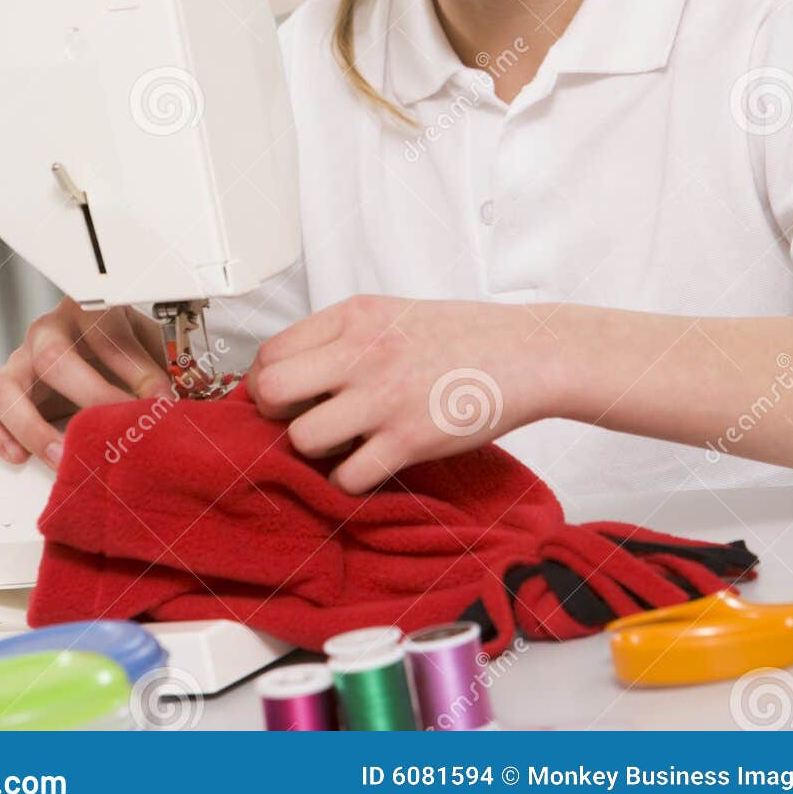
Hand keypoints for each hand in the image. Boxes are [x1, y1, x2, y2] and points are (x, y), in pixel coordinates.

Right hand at [0, 296, 172, 468]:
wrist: (85, 345)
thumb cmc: (115, 346)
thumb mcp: (143, 344)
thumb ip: (157, 367)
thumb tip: (175, 401)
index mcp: (87, 311)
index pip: (108, 334)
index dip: (137, 371)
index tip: (160, 402)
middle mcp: (47, 331)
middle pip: (53, 359)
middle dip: (88, 399)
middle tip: (113, 431)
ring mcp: (18, 359)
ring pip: (5, 387)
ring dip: (33, 427)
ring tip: (61, 455)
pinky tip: (19, 454)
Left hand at [247, 294, 567, 494]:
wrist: (526, 353)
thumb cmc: (462, 335)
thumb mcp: (391, 313)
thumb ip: (342, 337)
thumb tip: (292, 371)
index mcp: (354, 316)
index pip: (272, 352)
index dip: (266, 381)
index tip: (281, 396)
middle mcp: (362, 352)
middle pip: (272, 391)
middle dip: (275, 414)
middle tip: (299, 421)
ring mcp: (384, 397)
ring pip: (302, 438)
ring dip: (313, 450)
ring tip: (339, 444)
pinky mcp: (409, 440)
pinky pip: (347, 477)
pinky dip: (349, 480)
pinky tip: (368, 464)